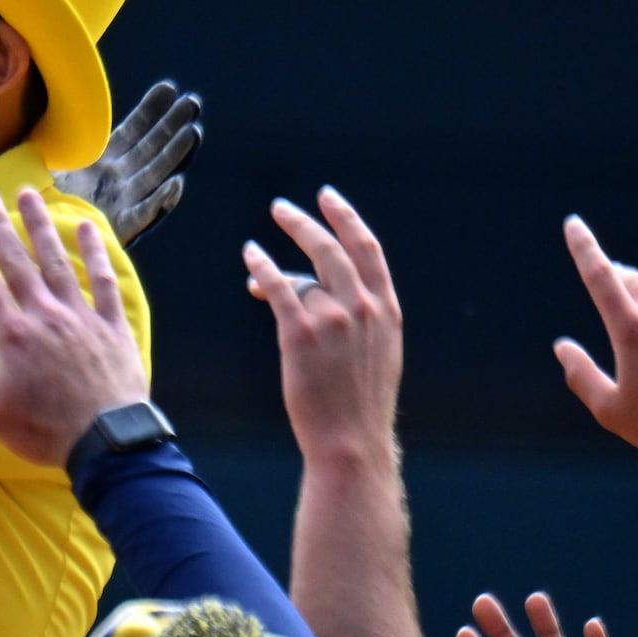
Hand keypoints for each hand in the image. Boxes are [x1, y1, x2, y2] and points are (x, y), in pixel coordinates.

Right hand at [0, 185, 147, 468]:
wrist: (107, 441)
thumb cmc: (44, 430)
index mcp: (11, 333)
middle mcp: (44, 314)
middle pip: (16, 259)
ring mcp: (81, 316)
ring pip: (57, 260)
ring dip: (41, 225)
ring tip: (29, 195)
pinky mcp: (112, 325)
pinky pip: (103, 281)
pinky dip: (96, 253)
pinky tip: (88, 228)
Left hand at [49, 80, 202, 243]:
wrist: (34, 235)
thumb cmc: (37, 198)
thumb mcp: (45, 160)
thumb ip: (56, 137)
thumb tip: (57, 101)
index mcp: (100, 160)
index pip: (132, 130)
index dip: (151, 110)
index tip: (169, 89)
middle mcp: (117, 177)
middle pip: (152, 147)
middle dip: (172, 125)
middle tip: (192, 103)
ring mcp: (122, 200)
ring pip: (155, 174)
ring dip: (174, 154)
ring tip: (193, 132)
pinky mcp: (121, 226)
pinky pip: (143, 212)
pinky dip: (158, 201)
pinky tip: (174, 184)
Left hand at [244, 188, 399, 466]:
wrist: (350, 438)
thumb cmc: (358, 401)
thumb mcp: (377, 351)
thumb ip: (359, 317)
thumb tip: (319, 290)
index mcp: (387, 310)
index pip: (369, 250)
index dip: (347, 219)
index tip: (329, 198)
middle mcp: (364, 308)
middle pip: (333, 248)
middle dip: (306, 223)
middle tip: (281, 208)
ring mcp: (334, 319)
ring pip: (302, 273)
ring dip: (275, 261)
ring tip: (256, 251)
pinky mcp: (301, 334)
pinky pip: (278, 287)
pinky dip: (262, 267)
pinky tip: (250, 255)